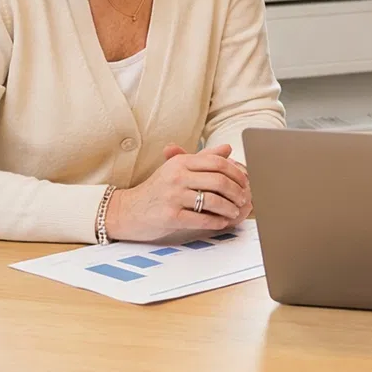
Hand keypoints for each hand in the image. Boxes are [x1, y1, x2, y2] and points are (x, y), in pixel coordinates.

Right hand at [105, 143, 250, 242]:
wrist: (126, 210)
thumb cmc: (156, 189)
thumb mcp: (177, 168)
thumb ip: (203, 158)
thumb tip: (228, 148)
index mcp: (181, 162)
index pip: (217, 162)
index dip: (236, 172)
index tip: (245, 181)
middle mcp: (177, 176)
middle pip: (218, 180)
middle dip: (236, 191)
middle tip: (244, 199)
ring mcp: (173, 196)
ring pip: (212, 200)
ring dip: (229, 208)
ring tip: (235, 212)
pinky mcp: (170, 216)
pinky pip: (201, 219)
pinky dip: (216, 221)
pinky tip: (223, 222)